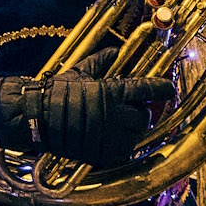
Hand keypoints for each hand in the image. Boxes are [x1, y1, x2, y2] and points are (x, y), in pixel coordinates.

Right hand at [0, 52, 172, 166]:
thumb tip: (116, 51)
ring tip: (119, 126)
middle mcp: (116, 115)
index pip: (150, 90)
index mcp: (113, 92)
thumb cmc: (56, 92)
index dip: (164, 89)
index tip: (169, 90)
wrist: (36, 117)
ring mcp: (110, 137)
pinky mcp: (102, 154)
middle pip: (145, 116)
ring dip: (132, 131)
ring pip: (136, 136)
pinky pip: (122, 153)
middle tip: (131, 110)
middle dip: (141, 113)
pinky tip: (111, 140)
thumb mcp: (80, 71)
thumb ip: (101, 60)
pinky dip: (121, 147)